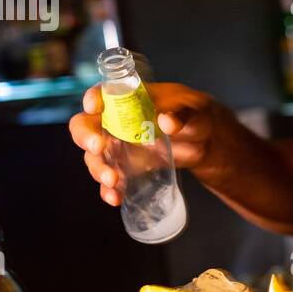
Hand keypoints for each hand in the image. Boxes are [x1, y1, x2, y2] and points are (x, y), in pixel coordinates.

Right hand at [67, 82, 225, 205]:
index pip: (103, 93)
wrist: (206, 143)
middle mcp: (116, 122)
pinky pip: (109, 180)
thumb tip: (167, 122)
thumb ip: (182, 114)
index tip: (95, 107)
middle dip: (86, 136)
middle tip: (98, 147)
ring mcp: (118, 147)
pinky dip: (108, 190)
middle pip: (85, 125)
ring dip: (98, 169)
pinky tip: (114, 198)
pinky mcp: (126, 169)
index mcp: (129, 99)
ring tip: (112, 180)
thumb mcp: (194, 110)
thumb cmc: (196, 115)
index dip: (94, 98)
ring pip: (94, 157)